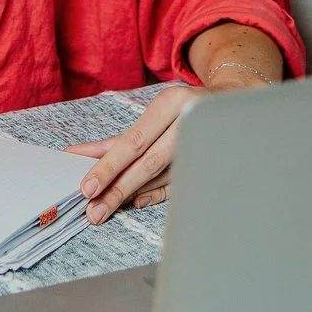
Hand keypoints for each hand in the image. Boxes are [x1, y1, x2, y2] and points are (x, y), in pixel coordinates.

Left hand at [65, 85, 211, 224]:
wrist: (228, 102)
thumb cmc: (182, 107)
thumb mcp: (153, 112)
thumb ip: (119, 139)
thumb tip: (83, 157)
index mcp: (172, 103)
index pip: (134, 141)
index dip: (108, 166)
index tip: (87, 187)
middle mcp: (189, 123)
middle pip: (148, 163)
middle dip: (118, 189)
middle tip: (94, 209)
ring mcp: (203, 145)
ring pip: (162, 176)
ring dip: (133, 194)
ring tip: (107, 208)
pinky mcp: (211, 162)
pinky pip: (178, 184)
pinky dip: (156, 194)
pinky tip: (136, 202)